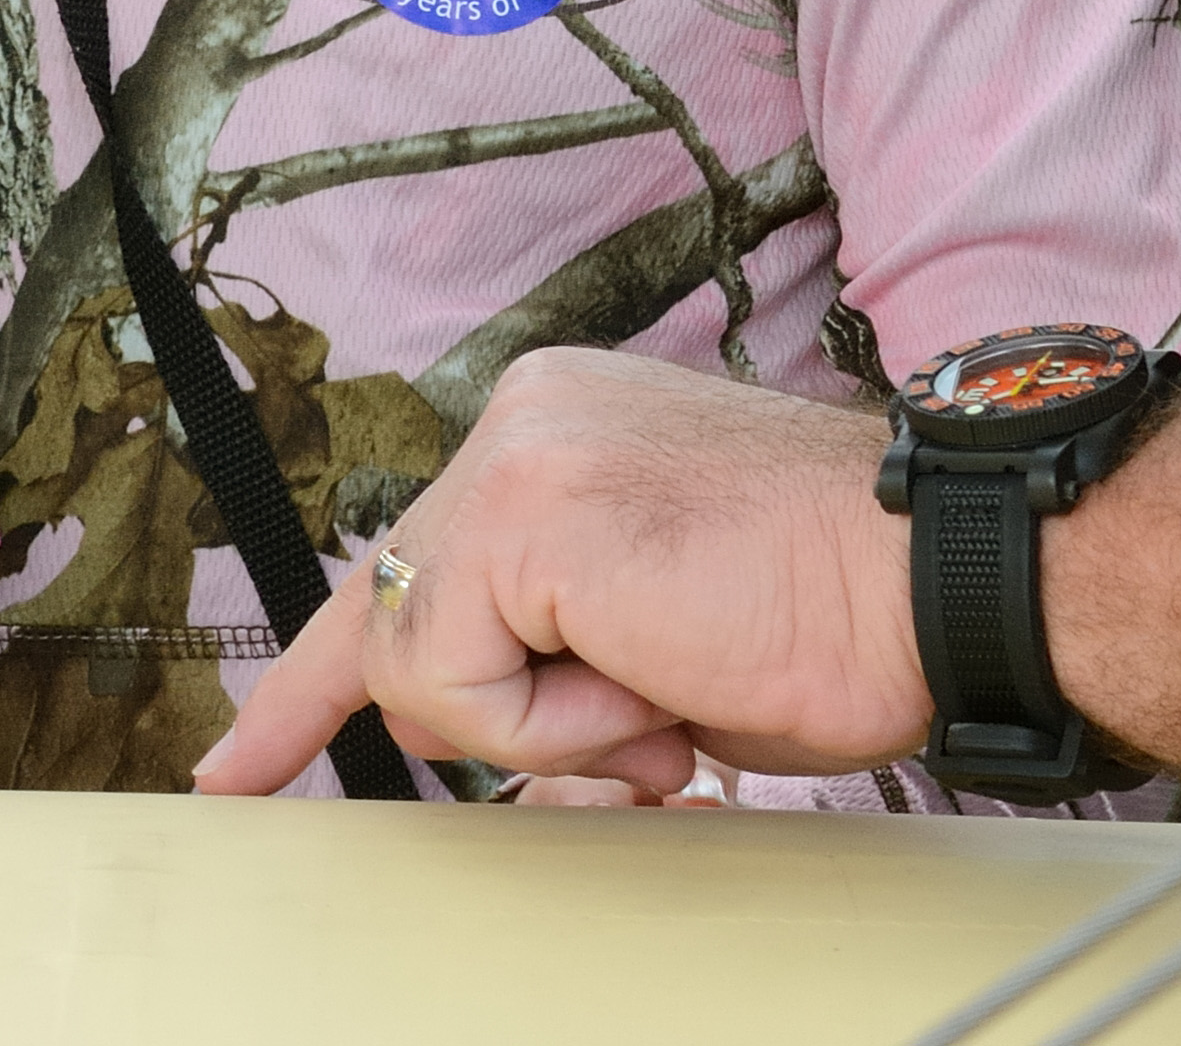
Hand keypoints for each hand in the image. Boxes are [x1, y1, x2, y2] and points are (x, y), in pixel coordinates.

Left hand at [192, 349, 916, 798]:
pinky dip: (556, 724)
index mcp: (556, 427)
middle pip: (398, 628)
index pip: (402, 566)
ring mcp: (516, 451)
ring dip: (552, 725)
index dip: (308, 689)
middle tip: (658, 709)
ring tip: (675, 678)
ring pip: (424, 667)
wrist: (946, 581)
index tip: (234, 765)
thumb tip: (480, 727)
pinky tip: (657, 668)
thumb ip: (547, 646)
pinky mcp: (524, 513)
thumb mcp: (652, 631)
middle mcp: (522, 414)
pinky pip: (459, 685)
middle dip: (497, 722)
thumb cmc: (839, 616)